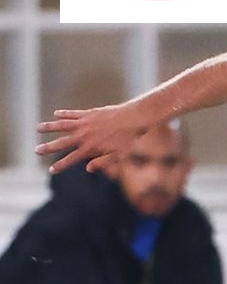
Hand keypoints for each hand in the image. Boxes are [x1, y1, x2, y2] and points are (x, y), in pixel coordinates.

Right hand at [36, 104, 152, 174]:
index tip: (51, 170)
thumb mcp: (119, 155)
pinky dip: (63, 114)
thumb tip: (88, 169)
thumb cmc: (129, 139)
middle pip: (62, 143)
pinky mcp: (88, 114)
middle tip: (36, 150)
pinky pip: (72, 114)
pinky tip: (56, 114)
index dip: (61, 165)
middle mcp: (84, 136)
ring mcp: (84, 124)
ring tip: (38, 128)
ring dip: (49, 127)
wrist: (134, 118)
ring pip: (62, 125)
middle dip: (48, 147)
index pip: (71, 159)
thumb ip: (103, 162)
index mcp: (91, 148)